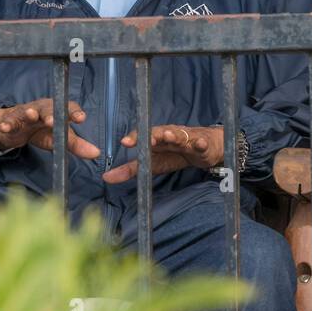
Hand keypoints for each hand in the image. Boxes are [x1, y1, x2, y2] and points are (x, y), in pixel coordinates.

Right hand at [0, 99, 99, 158]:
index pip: (69, 108)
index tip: (81, 118)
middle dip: (50, 113)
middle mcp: (43, 108)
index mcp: (58, 110)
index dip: (75, 112)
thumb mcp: (59, 137)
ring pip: (27, 111)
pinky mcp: (11, 120)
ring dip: (29, 113)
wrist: (16, 127)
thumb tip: (96, 153)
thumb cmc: (43, 130)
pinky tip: (6, 127)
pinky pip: (9, 121)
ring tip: (31, 115)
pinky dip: (7, 124)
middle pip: (48, 108)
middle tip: (52, 121)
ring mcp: (26, 112)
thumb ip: (77, 145)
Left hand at [102, 125, 222, 183]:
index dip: (136, 137)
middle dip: (154, 134)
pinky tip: (200, 144)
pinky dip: (201, 144)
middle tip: (147, 139)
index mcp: (157, 138)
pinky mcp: (202, 145)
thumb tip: (106, 177)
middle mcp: (170, 134)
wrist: (206, 147)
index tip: (125, 142)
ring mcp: (187, 139)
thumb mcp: (153, 163)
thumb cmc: (177, 153)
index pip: (144, 135)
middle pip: (161, 132)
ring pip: (180, 136)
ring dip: (174, 136)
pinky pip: (202, 144)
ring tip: (168, 136)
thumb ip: (131, 169)